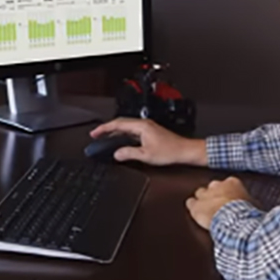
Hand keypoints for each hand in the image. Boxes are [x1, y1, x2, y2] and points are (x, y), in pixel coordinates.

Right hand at [90, 117, 206, 166]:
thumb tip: (117, 153)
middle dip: (107, 128)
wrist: (185, 151)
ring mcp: (147, 128)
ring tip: (105, 138)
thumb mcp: (146, 155)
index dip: (104, 128)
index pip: (118, 124)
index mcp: (141, 126)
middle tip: (96, 135)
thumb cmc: (170, 151)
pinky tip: (120, 141)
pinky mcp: (150, 132)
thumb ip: (129, 153)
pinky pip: (132, 131)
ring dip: (115, 132)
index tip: (95, 133)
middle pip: (120, 123)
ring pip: (126, 127)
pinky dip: (123, 135)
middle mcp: (144, 124)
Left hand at [185, 177, 251, 230]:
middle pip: (212, 187)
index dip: (227, 192)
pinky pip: (190, 202)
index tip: (229, 198)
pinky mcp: (196, 205)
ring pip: (200, 192)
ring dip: (203, 200)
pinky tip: (195, 211)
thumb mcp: (253, 204)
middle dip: (214, 194)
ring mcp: (205, 194)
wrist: (233, 219)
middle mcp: (217, 185)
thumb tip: (252, 204)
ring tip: (206, 208)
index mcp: (232, 183)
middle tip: (219, 204)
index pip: (227, 184)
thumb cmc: (245, 213)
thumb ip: (249, 201)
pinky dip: (193, 207)